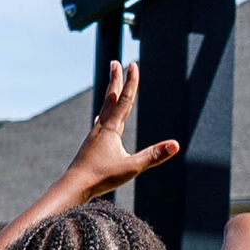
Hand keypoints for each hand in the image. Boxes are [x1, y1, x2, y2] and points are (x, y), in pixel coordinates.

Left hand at [72, 60, 179, 196]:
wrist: (73, 187)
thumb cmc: (101, 177)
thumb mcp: (131, 167)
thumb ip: (153, 155)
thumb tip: (175, 145)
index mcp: (111, 128)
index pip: (125, 100)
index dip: (131, 81)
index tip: (133, 64)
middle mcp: (101, 127)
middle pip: (111, 98)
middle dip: (115, 80)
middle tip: (115, 62)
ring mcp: (94, 135)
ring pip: (104, 109)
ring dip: (110, 95)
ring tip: (111, 86)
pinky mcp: (91, 145)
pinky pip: (100, 123)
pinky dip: (103, 114)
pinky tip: (101, 120)